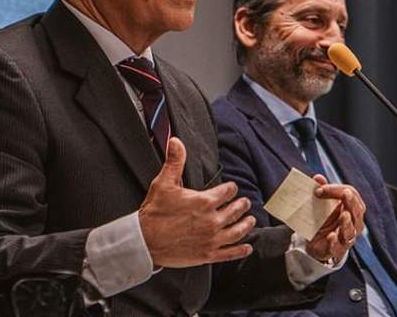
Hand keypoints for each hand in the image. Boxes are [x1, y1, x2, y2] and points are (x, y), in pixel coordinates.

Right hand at [138, 137, 255, 267]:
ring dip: (246, 225)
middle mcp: (212, 220)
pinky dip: (241, 250)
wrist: (145, 241)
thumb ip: (174, 161)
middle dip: (242, 205)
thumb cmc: (154, 213)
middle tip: (245, 203)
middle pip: (235, 210)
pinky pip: (230, 252)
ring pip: (237, 231)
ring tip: (250, 220)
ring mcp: (211, 239)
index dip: (231, 188)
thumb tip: (176, 142)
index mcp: (204, 201)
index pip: (227, 191)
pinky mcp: (208, 254)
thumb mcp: (163, 183)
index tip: (233, 188)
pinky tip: (247, 246)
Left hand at [305, 174, 365, 263]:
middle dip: (351, 202)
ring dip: (347, 222)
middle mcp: (354, 222)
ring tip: (343, 215)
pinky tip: (331, 236)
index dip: (338, 189)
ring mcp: (347, 237)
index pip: (352, 195)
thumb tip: (318, 178)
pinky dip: (335, 242)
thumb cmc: (325, 219)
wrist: (316, 242)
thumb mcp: (323, 203)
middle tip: (345, 194)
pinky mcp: (337, 250)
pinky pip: (339, 247)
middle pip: (357, 211)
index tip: (320, 189)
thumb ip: (322, 190)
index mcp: (352, 208)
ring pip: (351, 230)